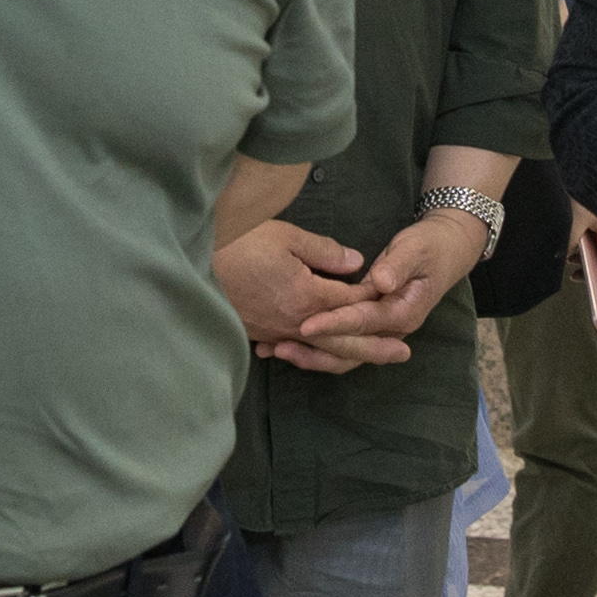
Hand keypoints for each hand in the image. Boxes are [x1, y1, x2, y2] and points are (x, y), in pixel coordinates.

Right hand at [219, 220, 404, 372]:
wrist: (193, 264)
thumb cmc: (240, 244)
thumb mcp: (287, 237)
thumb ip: (325, 252)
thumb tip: (356, 263)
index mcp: (309, 297)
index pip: (351, 302)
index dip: (374, 298)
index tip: (394, 298)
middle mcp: (296, 323)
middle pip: (343, 340)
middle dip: (376, 346)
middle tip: (403, 353)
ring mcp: (274, 332)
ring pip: (319, 352)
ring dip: (347, 356)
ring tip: (370, 359)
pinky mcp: (256, 333)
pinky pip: (290, 349)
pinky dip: (309, 355)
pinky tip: (316, 356)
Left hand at [285, 214, 481, 366]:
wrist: (443, 252)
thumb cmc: (428, 247)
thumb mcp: (416, 250)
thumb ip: (398, 266)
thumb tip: (381, 282)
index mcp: (403, 313)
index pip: (364, 321)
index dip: (335, 323)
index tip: (307, 324)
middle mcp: (391, 329)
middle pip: (351, 349)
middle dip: (316, 349)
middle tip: (281, 345)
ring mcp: (379, 331)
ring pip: (344, 355)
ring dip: (312, 355)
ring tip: (278, 349)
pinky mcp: (367, 326)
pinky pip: (341, 345)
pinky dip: (315, 347)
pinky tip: (286, 344)